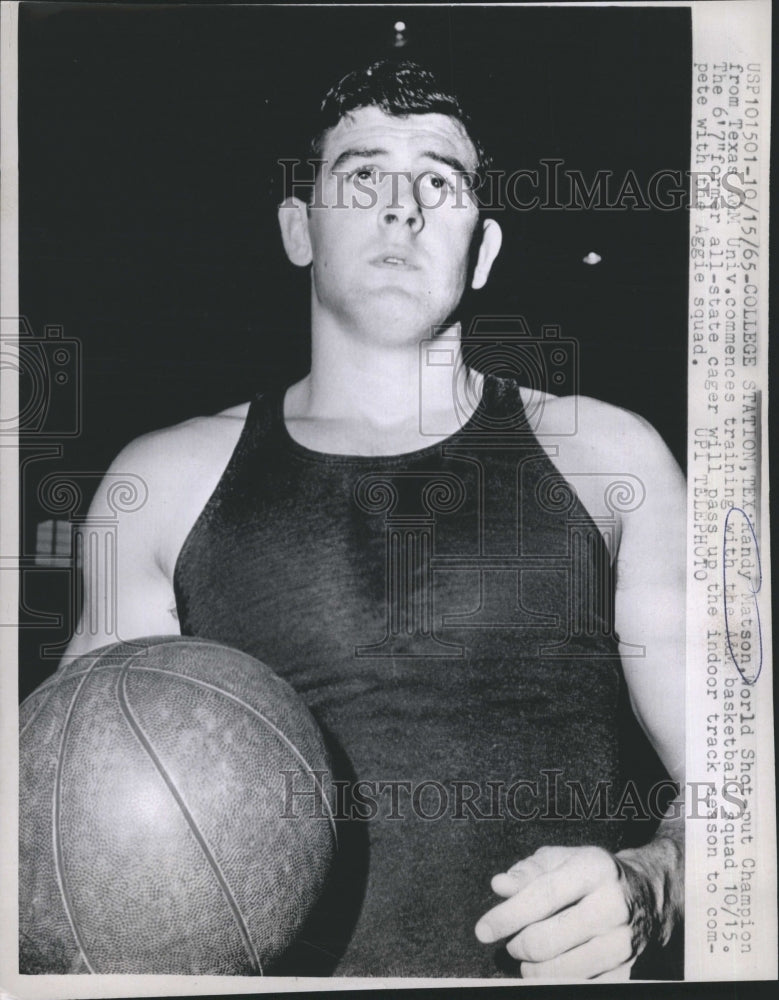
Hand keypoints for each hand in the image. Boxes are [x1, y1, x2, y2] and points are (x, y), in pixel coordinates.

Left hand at [474, 844, 663, 980]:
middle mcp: (613, 906)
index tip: (483, 930)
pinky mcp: (628, 972)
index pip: (541, 896)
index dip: (506, 916)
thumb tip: (500, 886)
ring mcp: (623, 943)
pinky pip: (578, 988)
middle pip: (544, 941)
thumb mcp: (563, 859)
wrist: (647, 896)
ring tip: (530, 956)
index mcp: (594, 869)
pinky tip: (554, 966)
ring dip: (532, 969)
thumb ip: (528, 871)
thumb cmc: (592, 874)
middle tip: (514, 941)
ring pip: (558, 972)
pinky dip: (556, 982)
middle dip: (517, 945)